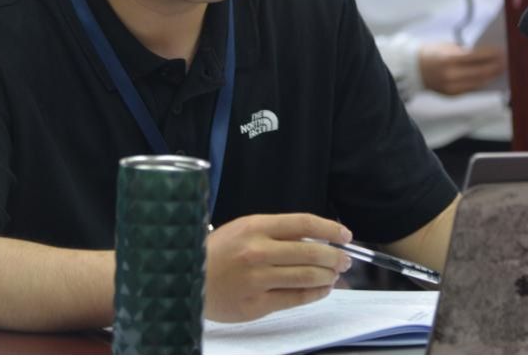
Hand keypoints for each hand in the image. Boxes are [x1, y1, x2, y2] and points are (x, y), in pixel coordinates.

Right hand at [204, 213, 352, 322]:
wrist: (182, 278)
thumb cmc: (215, 253)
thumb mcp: (242, 229)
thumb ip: (275, 233)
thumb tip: (314, 240)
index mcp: (255, 226)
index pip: (304, 223)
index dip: (330, 228)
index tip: (345, 235)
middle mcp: (258, 251)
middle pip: (310, 252)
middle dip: (335, 256)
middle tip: (345, 259)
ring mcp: (257, 279)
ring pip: (306, 276)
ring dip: (327, 276)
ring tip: (334, 275)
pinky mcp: (256, 304)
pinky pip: (294, 299)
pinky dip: (314, 294)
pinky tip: (321, 290)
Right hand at [418, 43, 505, 95]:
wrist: (413, 69)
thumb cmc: (432, 54)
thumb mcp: (447, 47)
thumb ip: (465, 51)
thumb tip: (487, 54)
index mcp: (448, 59)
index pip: (476, 57)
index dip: (491, 55)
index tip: (502, 51)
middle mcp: (450, 75)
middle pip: (480, 72)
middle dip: (495, 67)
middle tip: (507, 61)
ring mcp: (451, 87)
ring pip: (478, 83)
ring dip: (491, 76)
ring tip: (502, 70)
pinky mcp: (452, 94)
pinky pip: (471, 89)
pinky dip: (482, 83)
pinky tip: (490, 78)